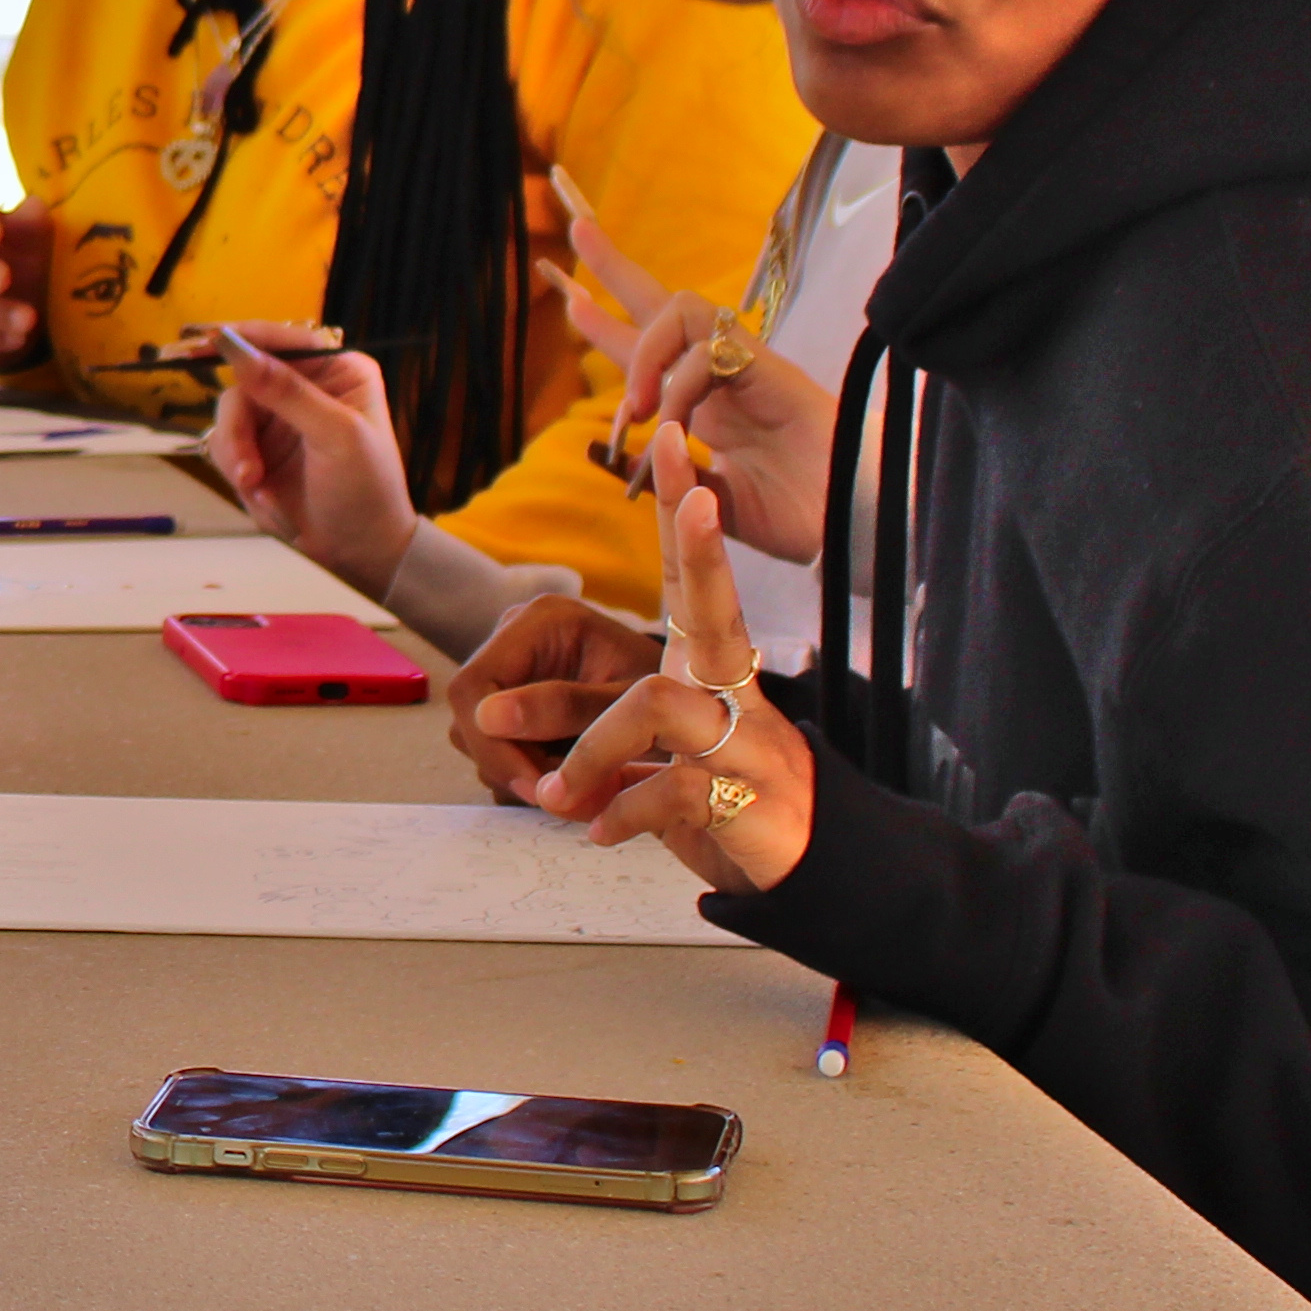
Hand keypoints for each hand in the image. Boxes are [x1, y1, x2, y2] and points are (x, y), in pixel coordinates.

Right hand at [203, 328, 416, 597]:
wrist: (360, 554)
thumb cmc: (367, 490)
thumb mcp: (335, 435)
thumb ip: (286, 391)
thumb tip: (235, 347)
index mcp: (337, 372)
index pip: (283, 340)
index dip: (242, 338)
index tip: (204, 342)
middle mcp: (305, 389)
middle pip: (244, 382)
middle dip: (238, 427)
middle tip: (245, 467)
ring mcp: (278, 422)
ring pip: (228, 416)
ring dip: (236, 454)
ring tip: (256, 487)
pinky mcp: (258, 452)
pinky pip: (224, 447)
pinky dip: (236, 472)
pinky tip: (264, 497)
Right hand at [447, 589, 657, 808]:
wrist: (691, 706)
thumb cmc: (674, 699)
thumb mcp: (631, 704)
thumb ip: (566, 708)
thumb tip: (487, 718)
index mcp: (541, 620)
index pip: (473, 687)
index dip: (493, 744)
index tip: (537, 787)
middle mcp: (515, 637)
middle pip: (469, 715)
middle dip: (509, 764)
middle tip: (560, 796)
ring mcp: (511, 668)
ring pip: (476, 736)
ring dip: (519, 772)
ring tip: (577, 782)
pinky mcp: (513, 699)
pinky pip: (493, 745)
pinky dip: (525, 771)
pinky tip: (566, 774)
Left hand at [524, 430, 813, 890]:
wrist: (803, 863)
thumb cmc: (725, 792)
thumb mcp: (662, 750)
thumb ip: (599, 730)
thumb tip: (506, 720)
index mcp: (715, 671)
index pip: (698, 581)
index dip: (686, 517)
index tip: (674, 447)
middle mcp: (737, 693)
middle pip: (715, 612)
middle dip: (706, 552)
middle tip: (700, 497)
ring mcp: (746, 741)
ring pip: (657, 706)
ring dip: (591, 749)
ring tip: (556, 795)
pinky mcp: (741, 797)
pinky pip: (667, 788)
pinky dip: (619, 811)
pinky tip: (598, 832)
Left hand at [557, 207, 830, 565]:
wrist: (853, 524)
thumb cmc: (798, 512)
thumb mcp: (711, 500)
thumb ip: (672, 473)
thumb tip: (625, 451)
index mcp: (706, 403)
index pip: (649, 351)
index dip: (608, 326)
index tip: (569, 297)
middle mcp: (721, 375)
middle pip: (663, 303)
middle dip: (617, 267)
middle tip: (578, 228)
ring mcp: (747, 366)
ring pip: (680, 312)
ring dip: (643, 354)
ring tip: (639, 410)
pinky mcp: (771, 369)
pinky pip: (712, 348)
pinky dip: (681, 382)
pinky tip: (676, 422)